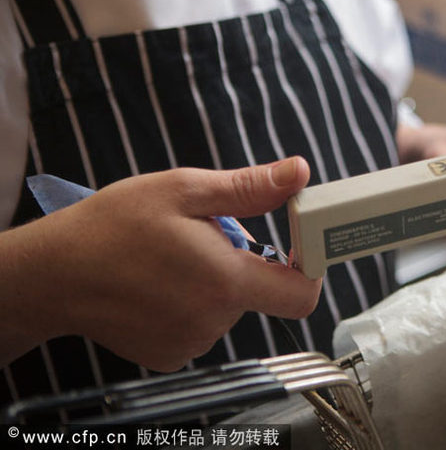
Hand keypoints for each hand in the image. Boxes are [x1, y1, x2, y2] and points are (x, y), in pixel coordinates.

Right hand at [0, 158, 319, 371]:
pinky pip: (201, 325)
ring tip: (172, 260)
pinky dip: (190, 304)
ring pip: (227, 307)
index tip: (295, 245)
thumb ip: (249, 188)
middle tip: (202, 238)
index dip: (309, 269)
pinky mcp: (170, 356)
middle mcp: (213, 321)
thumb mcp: (183, 190)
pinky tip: (158, 285)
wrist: (52, 274)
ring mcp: (191, 343)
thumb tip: (299, 173)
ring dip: (213, 282)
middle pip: (259, 293)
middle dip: (242, 263)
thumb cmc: (112, 227)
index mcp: (225, 281)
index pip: (301, 294)